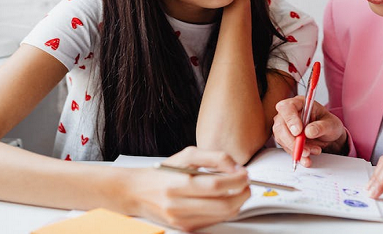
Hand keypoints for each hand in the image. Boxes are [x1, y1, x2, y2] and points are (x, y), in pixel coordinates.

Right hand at [123, 147, 249, 231]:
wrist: (136, 192)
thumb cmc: (163, 172)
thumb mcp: (187, 156)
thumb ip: (214, 158)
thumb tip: (236, 167)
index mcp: (179, 184)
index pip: (217, 185)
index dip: (237, 180)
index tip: (245, 174)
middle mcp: (179, 205)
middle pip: (223, 205)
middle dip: (242, 194)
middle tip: (246, 184)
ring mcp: (182, 220)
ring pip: (222, 216)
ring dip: (237, 203)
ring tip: (237, 191)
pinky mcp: (184, 228)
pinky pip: (213, 222)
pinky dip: (224, 211)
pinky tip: (224, 200)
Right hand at [273, 96, 347, 166]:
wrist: (329, 137)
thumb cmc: (329, 125)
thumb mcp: (331, 124)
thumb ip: (321, 127)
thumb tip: (309, 131)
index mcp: (299, 103)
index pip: (287, 107)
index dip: (290, 119)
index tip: (298, 131)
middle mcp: (289, 114)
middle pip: (280, 125)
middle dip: (291, 140)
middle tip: (304, 149)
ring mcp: (285, 127)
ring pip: (282, 139)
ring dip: (296, 149)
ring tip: (313, 151)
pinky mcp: (286, 139)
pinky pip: (287, 148)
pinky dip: (297, 155)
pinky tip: (306, 159)